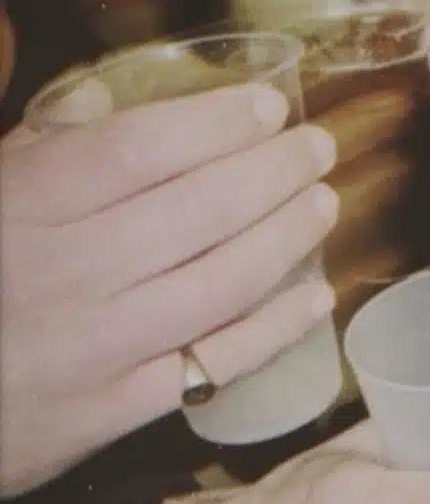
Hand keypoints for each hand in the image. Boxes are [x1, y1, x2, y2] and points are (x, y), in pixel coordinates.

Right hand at [1, 85, 340, 496]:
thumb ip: (42, 145)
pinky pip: (218, 363)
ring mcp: (97, 347)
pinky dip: (278, 328)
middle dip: (274, 172)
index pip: (138, 150)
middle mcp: (65, 274)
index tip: (270, 107)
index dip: (216, 123)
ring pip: (222, 284)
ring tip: (325, 203)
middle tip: (318, 148)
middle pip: (198, 212)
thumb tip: (111, 95)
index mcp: (24, 206)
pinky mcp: (117, 409)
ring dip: (288, 239)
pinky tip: (318, 294)